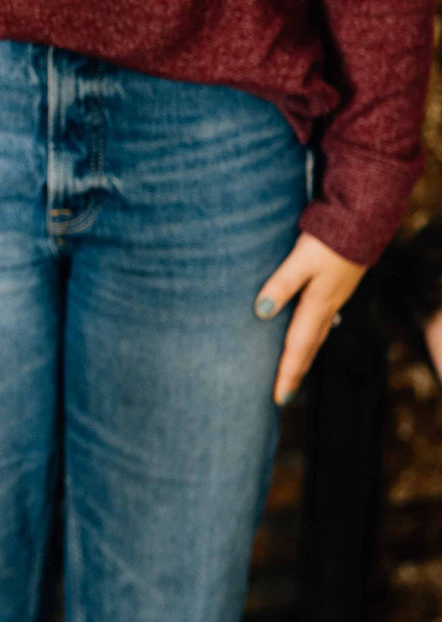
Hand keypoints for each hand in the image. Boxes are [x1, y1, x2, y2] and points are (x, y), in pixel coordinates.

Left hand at [253, 232, 365, 404]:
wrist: (361, 223)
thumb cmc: (327, 241)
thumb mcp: (300, 260)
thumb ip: (281, 284)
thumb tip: (261, 311)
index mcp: (317, 305)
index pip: (298, 348)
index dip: (287, 374)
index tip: (278, 398)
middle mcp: (327, 307)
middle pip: (308, 348)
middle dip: (294, 372)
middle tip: (282, 396)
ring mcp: (333, 299)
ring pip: (315, 336)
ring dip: (302, 357)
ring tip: (290, 374)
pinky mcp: (334, 289)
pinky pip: (318, 322)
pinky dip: (309, 337)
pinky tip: (303, 336)